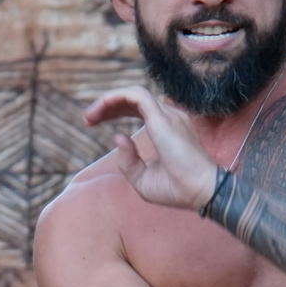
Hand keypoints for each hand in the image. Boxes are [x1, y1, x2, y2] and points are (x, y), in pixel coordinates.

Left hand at [84, 86, 219, 212]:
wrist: (199, 193)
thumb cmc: (177, 190)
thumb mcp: (142, 179)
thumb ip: (128, 160)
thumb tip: (118, 136)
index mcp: (165, 128)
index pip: (137, 109)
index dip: (114, 111)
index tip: (92, 123)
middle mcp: (168, 117)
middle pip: (133, 100)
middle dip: (107, 105)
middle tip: (87, 118)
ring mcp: (167, 115)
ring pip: (133, 94)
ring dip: (108, 100)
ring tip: (90, 115)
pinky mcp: (163, 118)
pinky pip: (137, 96)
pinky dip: (117, 97)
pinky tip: (103, 105)